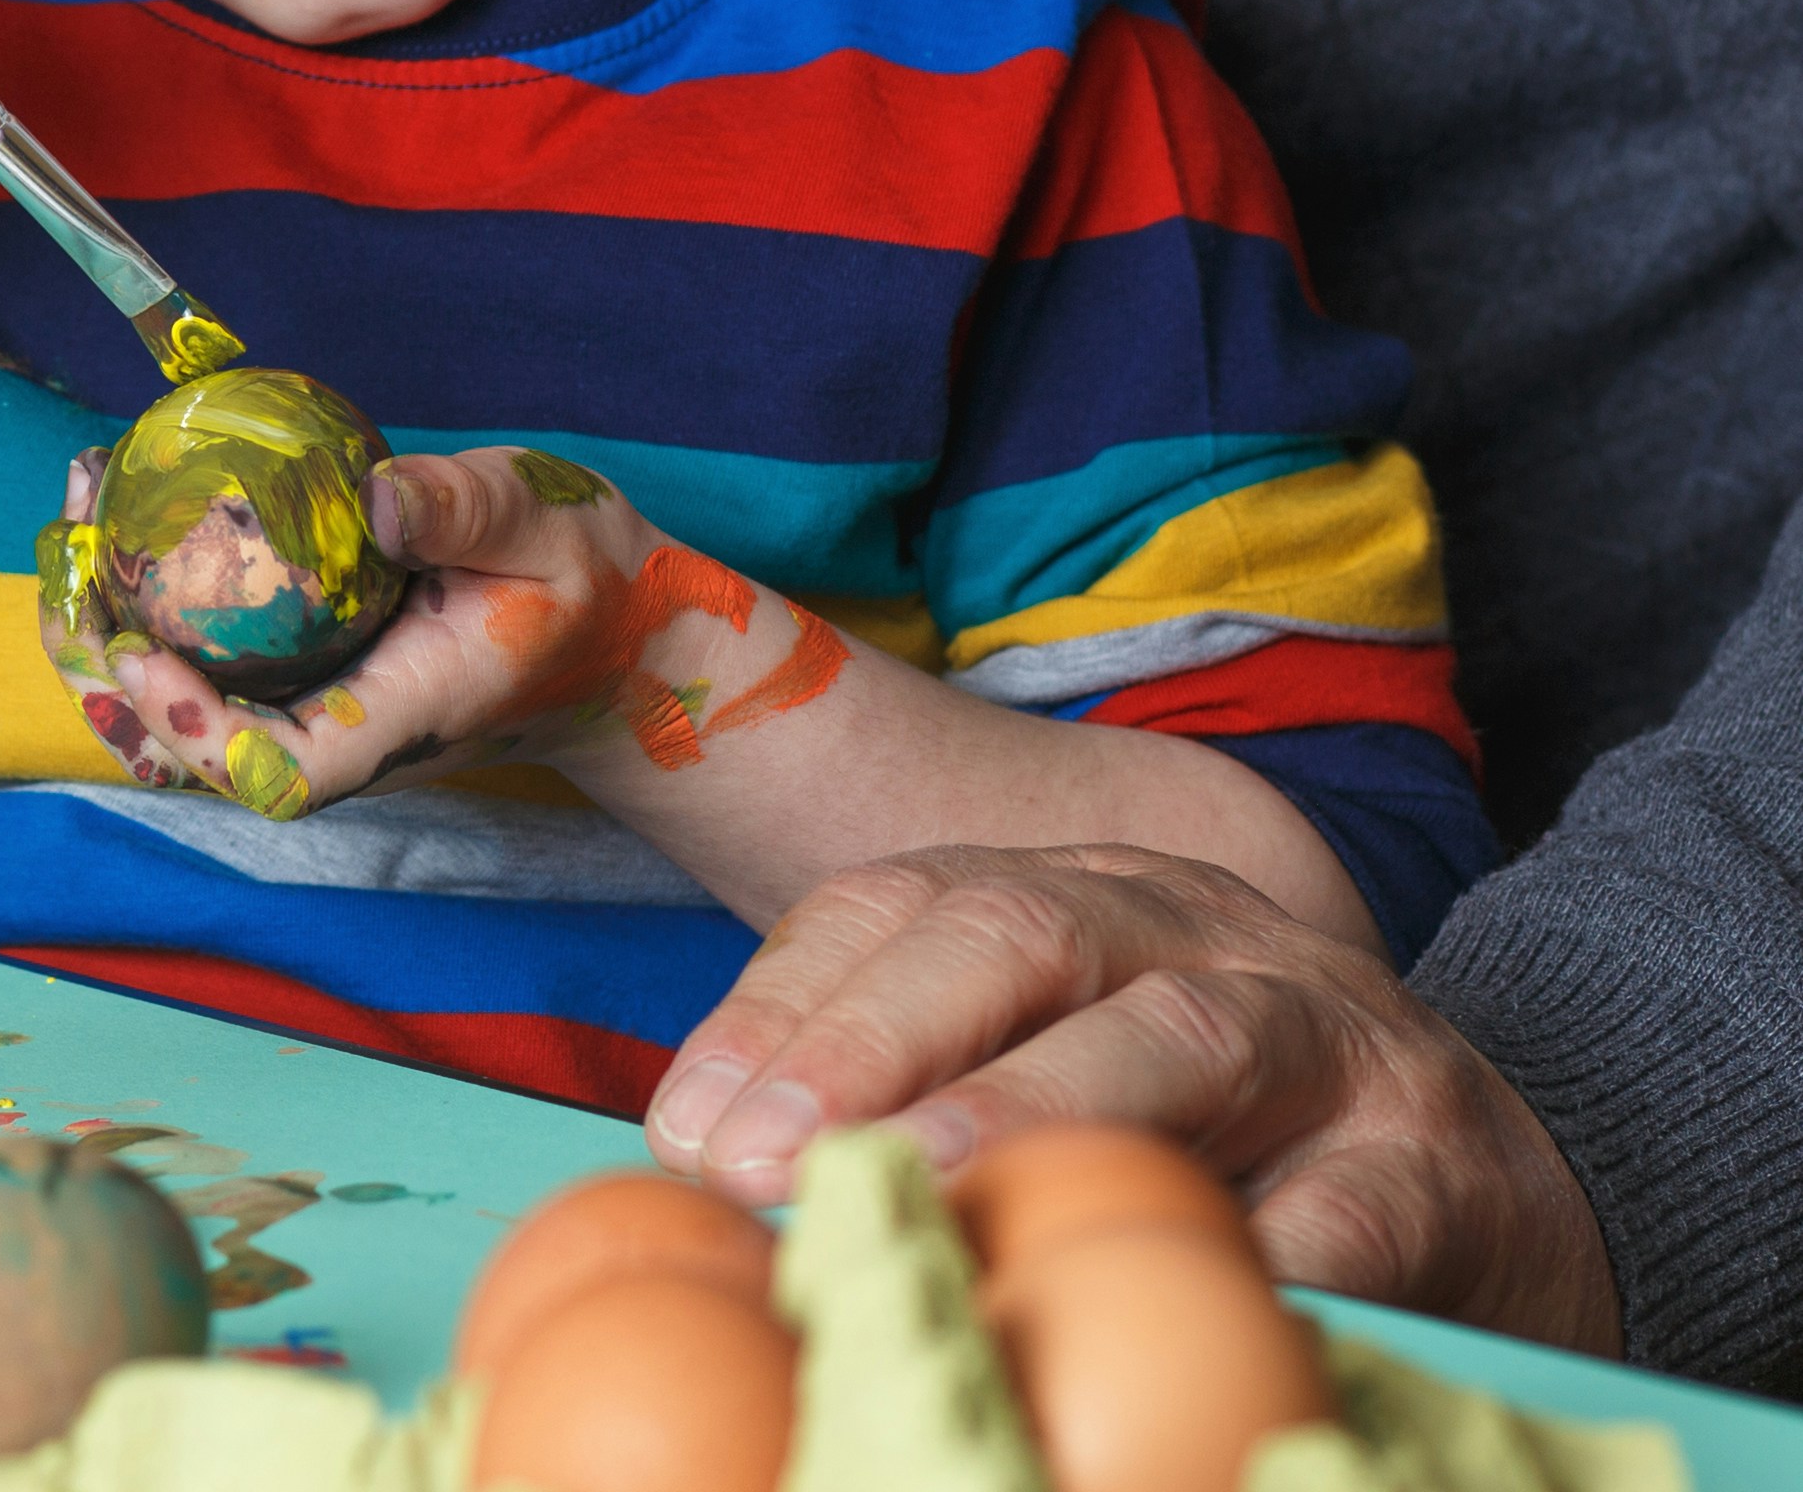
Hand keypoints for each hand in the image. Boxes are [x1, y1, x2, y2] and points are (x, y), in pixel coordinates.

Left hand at [52, 446, 829, 817]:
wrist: (607, 639)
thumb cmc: (579, 585)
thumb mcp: (544, 527)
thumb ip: (466, 512)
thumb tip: (375, 499)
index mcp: (397, 719)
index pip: (282, 775)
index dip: (197, 732)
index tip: (144, 647)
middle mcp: (336, 733)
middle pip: (190, 755)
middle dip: (105, 671)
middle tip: (68, 555)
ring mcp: (307, 709)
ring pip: (172, 715)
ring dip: (101, 632)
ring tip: (72, 522)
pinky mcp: (290, 673)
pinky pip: (191, 664)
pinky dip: (135, 605)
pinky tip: (115, 516)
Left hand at [645, 845, 1617, 1352]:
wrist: (1505, 1187)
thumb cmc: (1231, 1137)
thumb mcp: (1066, 1063)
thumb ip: (917, 1084)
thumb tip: (712, 1161)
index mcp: (1087, 896)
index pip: (902, 905)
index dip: (783, 1008)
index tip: (689, 1127)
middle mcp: (1201, 934)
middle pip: (1023, 935)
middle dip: (877, 1037)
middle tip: (769, 1152)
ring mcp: (1332, 1039)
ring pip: (1179, 1035)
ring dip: (1035, 1108)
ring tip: (922, 1178)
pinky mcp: (1435, 1169)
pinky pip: (1338, 1206)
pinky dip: (1243, 1250)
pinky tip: (1149, 1296)